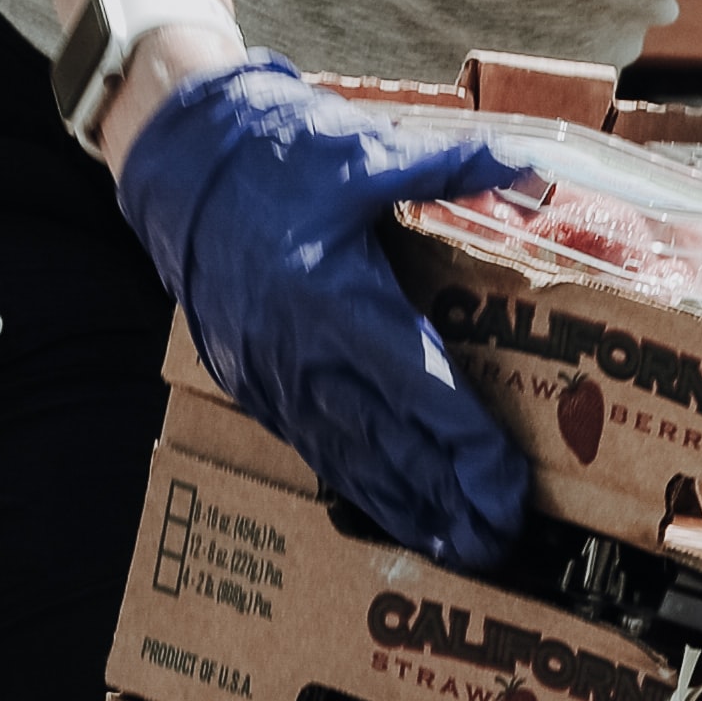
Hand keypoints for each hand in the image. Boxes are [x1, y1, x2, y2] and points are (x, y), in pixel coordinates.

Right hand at [112, 56, 536, 568]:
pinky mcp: (254, 385)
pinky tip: (393, 513)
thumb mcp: (365, 151)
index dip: (469, 449)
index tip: (509, 489)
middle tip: (501, 543)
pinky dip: (360, 487)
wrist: (175, 166)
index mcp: (340, 301)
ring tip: (458, 549)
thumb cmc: (271, 156)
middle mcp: (306, 355)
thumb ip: (450, 167)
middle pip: (394, 447)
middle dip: (451, 502)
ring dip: (408, 510)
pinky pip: (315, 449)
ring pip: (352, 462)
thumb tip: (526, 167)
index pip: (423, 391)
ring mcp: (274, 378)